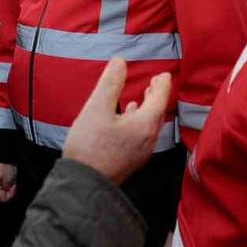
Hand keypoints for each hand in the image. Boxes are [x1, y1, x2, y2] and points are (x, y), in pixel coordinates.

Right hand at [0, 162, 17, 202]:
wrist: (1, 155)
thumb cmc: (4, 165)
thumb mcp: (10, 180)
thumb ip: (9, 190)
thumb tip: (9, 195)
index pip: (3, 199)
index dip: (11, 194)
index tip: (14, 187)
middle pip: (1, 195)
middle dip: (9, 190)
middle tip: (12, 182)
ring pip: (1, 191)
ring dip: (7, 187)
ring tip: (10, 179)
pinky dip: (4, 183)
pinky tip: (7, 177)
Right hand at [63, 58, 171, 184]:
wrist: (83, 185)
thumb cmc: (89, 147)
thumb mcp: (97, 109)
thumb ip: (110, 83)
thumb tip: (120, 62)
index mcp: (144, 124)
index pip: (159, 98)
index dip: (162, 84)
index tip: (163, 74)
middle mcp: (148, 139)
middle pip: (157, 112)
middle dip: (157, 95)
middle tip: (156, 82)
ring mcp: (141, 152)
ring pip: (150, 124)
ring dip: (148, 108)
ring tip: (142, 98)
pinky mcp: (132, 160)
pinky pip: (142, 135)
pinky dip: (139, 121)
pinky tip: (127, 119)